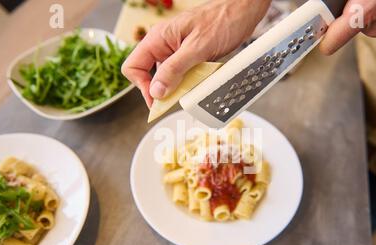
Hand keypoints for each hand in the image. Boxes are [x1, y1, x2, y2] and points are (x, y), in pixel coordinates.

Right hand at [121, 0, 271, 106]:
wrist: (242, 12)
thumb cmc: (222, 21)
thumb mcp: (197, 48)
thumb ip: (174, 69)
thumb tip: (156, 91)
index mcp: (158, 39)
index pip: (133, 67)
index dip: (142, 86)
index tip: (157, 101)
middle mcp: (163, 44)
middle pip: (148, 74)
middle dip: (160, 89)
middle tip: (173, 100)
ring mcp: (176, 50)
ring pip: (166, 76)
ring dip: (176, 86)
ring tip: (191, 88)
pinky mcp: (189, 55)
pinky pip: (181, 73)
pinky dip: (188, 81)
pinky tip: (199, 81)